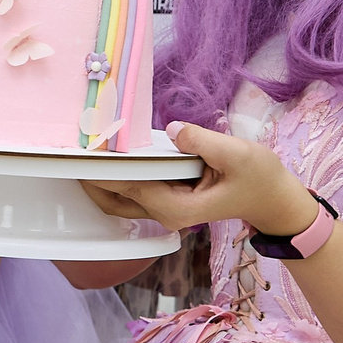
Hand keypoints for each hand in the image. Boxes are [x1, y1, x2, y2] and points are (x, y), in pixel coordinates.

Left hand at [81, 121, 317, 239]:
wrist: (275, 200)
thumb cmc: (260, 178)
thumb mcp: (237, 154)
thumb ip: (203, 142)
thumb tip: (175, 130)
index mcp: (175, 206)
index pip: (127, 185)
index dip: (101, 166)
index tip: (80, 147)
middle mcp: (164, 212)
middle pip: (112, 197)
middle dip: (89, 175)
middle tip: (67, 144)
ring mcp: (164, 209)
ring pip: (117, 198)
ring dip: (98, 176)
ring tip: (80, 145)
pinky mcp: (167, 200)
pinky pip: (132, 190)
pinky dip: (116, 175)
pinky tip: (108, 152)